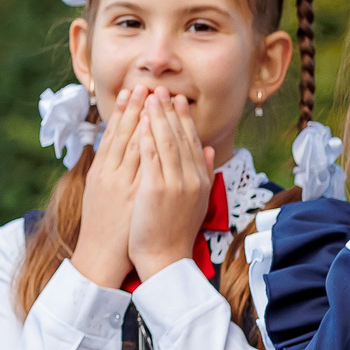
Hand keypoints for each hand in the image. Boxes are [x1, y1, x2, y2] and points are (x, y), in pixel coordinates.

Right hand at [68, 82, 145, 289]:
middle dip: (135, 109)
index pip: (113, 136)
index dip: (123, 113)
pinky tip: (163, 131)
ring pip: (138, 146)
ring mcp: (126, 185)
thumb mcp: (100, 194)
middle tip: (144, 85)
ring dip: (147, 121)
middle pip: (125, 135)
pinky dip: (156, 147)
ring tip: (155, 99)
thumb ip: (109, 170)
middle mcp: (111, 176)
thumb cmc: (103, 227)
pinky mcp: (139, 196)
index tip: (131, 92)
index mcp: (100, 173)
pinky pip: (150, 165)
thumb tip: (114, 150)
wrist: (102, 257)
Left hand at [126, 92, 214, 280]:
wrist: (165, 260)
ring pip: (166, 141)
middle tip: (161, 89)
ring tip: (149, 96)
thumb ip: (203, 172)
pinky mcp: (155, 190)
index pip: (192, 141)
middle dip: (170, 110)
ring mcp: (174, 183)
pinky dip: (147, 135)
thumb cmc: (175, 233)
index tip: (176, 101)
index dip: (184, 119)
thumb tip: (208, 148)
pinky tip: (141, 120)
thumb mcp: (196, 201)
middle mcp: (190, 178)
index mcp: (200, 180)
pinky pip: (150, 156)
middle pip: (180, 136)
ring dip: (157, 116)